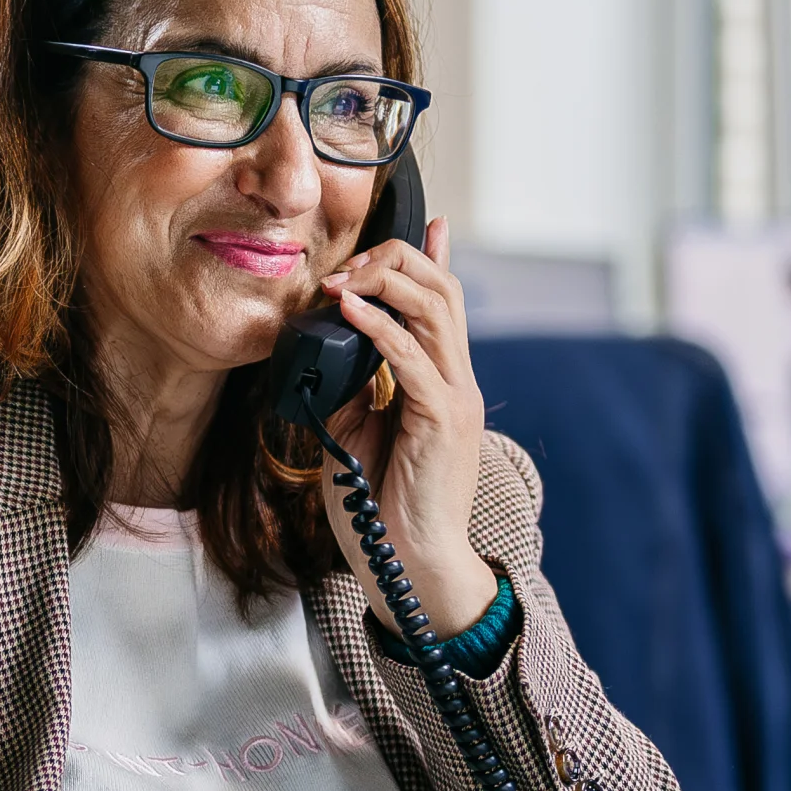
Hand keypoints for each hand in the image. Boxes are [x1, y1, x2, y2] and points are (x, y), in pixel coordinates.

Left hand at [318, 217, 495, 634]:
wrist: (411, 567)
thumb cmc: (384, 507)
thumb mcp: (360, 434)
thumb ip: (356, 388)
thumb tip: (333, 347)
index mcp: (442, 383)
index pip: (444, 303)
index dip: (432, 257)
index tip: (421, 223)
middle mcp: (457, 383)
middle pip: (442, 292)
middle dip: (395, 261)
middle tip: (347, 263)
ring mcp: (455, 401)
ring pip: (437, 312)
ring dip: (387, 284)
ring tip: (345, 278)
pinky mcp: (442, 424)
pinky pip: (414, 362)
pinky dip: (383, 330)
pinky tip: (352, 312)